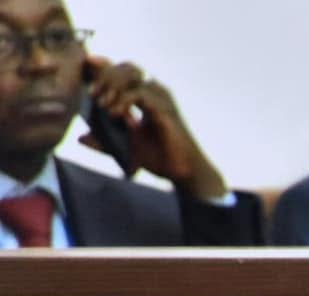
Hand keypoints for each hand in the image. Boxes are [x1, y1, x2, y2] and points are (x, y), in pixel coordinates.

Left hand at [80, 57, 227, 199]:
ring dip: (113, 85)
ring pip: (133, 74)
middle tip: (92, 94)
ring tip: (102, 104)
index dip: (104, 67)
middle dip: (105, 75)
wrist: (183, 172)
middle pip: (127, 66)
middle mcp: (155, 92)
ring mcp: (162, 98)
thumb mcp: (125, 148)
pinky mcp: (165, 109)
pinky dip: (123, 101)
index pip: (123, 72)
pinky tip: (115, 114)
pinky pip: (140, 94)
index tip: (86, 70)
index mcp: (146, 96)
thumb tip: (81, 138)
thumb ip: (104, 141)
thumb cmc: (159, 158)